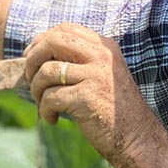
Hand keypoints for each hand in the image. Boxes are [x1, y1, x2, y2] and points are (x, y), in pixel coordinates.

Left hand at [23, 23, 158, 160]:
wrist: (136, 138)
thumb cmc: (112, 110)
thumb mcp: (101, 75)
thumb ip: (79, 61)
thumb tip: (35, 54)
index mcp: (105, 47)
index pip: (65, 28)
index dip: (42, 41)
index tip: (31, 57)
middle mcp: (102, 56)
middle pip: (53, 41)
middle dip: (33, 59)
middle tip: (30, 79)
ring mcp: (96, 75)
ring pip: (46, 71)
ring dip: (36, 90)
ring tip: (44, 104)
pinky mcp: (87, 97)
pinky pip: (50, 97)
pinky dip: (45, 110)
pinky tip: (53, 119)